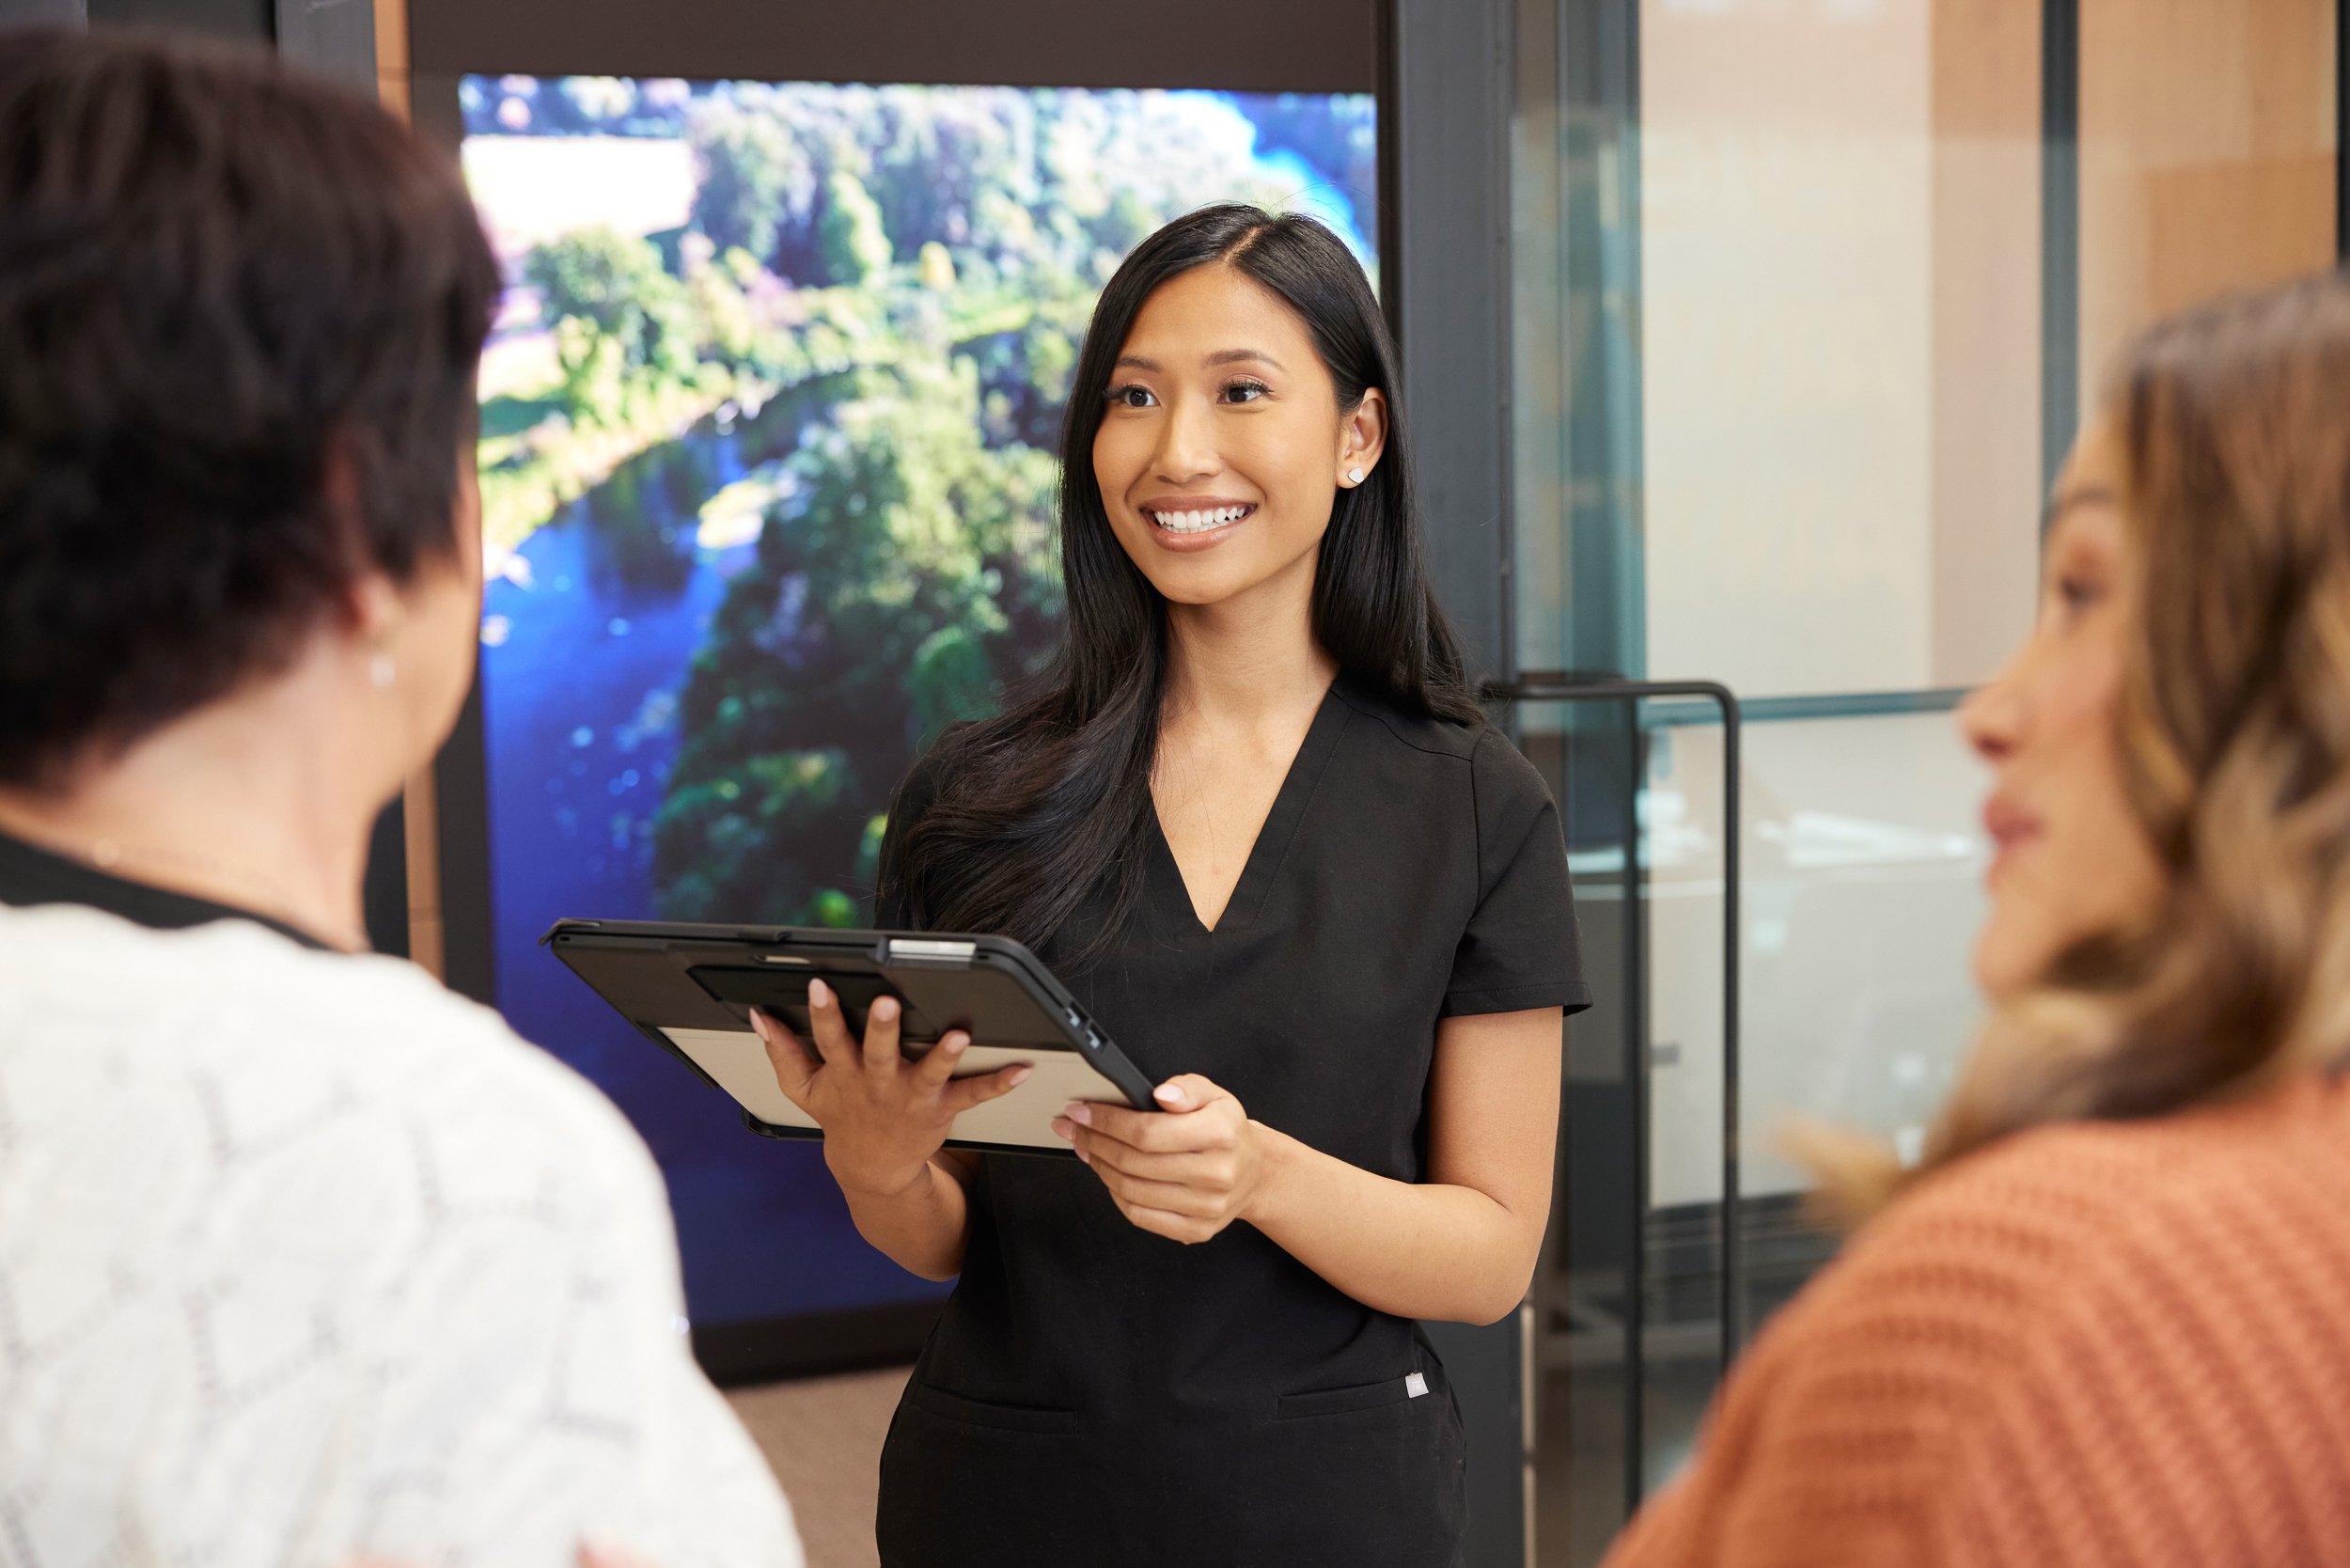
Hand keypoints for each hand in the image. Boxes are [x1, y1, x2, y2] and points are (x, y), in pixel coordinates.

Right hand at [753, 980, 1030, 1198]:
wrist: (872, 1168)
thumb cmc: (841, 1115)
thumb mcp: (804, 1089)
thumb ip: (782, 1051)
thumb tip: (759, 1016)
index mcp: (845, 1072)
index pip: (829, 1039)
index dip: (823, 1013)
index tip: (821, 985)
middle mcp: (879, 1083)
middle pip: (878, 1052)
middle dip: (882, 1028)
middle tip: (886, 1003)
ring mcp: (911, 1097)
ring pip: (928, 1072)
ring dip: (944, 1054)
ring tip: (960, 1034)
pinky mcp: (941, 1108)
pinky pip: (974, 1094)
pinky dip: (999, 1082)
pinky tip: (1022, 1068)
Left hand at [1051, 1074, 1269, 1243]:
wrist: (1254, 1173)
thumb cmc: (1226, 1131)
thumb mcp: (1214, 1096)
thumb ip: (1187, 1087)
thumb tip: (1162, 1093)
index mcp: (1219, 1134)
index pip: (1147, 1131)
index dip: (1106, 1122)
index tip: (1081, 1112)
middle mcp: (1215, 1173)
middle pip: (1134, 1162)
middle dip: (1094, 1141)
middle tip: (1074, 1129)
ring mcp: (1205, 1207)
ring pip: (1132, 1190)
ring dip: (1099, 1167)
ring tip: (1087, 1148)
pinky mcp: (1196, 1229)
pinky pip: (1140, 1216)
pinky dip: (1116, 1195)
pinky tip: (1109, 1176)